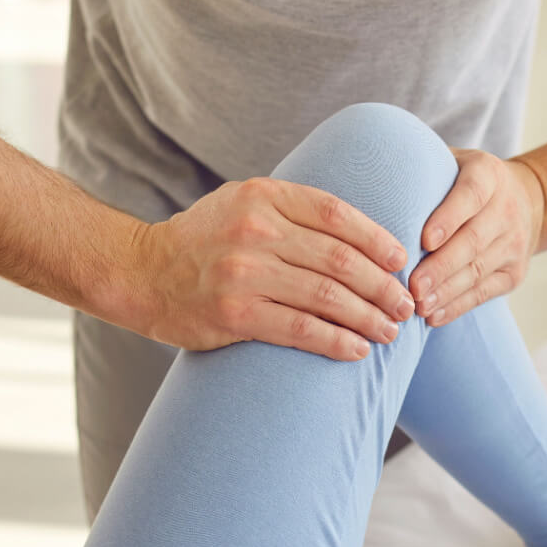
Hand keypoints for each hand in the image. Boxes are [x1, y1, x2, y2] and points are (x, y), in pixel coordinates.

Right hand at [127, 177, 415, 360]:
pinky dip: (336, 341)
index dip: (376, 239)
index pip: (337, 214)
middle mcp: (255, 231)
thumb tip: (363, 235)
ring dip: (368, 318)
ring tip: (390, 331)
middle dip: (382, 286)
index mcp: (263, 196)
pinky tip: (357, 350)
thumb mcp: (243, 204)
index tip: (400, 260)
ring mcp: (244, 273)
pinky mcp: (235, 315)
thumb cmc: (204, 241)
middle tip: (405, 305)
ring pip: (327, 297)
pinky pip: (301, 329)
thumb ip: (292, 211)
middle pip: (340, 259)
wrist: (141, 273)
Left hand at [407, 150, 545, 325]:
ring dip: (446, 292)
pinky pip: (484, 293)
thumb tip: (369, 173)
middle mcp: (507, 209)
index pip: (471, 195)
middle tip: (412, 286)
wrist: (528, 202)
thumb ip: (419, 168)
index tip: (424, 240)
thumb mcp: (451, 162)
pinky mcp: (514, 273)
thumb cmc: (465, 183)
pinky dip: (457, 306)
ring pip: (478, 271)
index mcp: (488, 175)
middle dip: (441, 267)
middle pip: (473, 241)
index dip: (448, 218)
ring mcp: (513, 244)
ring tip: (418, 306)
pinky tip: (433, 316)